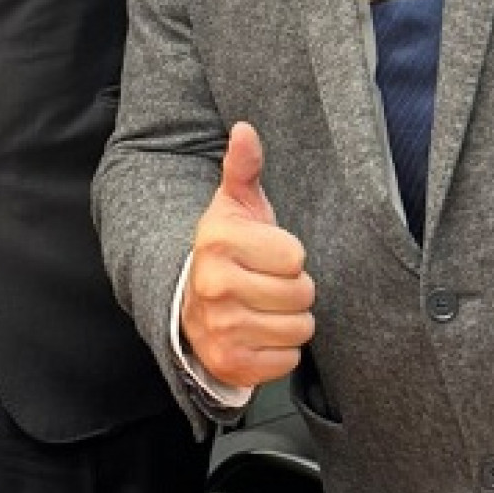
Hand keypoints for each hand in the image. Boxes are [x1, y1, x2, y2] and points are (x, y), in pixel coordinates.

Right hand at [182, 121, 315, 389]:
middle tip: (267, 284)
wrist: (192, 306)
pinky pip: (287, 361)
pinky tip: (258, 336)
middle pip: (302, 294)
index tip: (267, 255)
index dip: (290, 256)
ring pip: (298, 329)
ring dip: (289, 322)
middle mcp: (213, 285)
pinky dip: (279, 352)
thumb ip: (243, 167)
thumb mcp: (235, 207)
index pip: (296, 257)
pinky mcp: (229, 363)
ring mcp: (220, 328)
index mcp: (218, 241)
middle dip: (293, 291)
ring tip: (264, 309)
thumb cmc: (229, 252)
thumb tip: (245, 129)